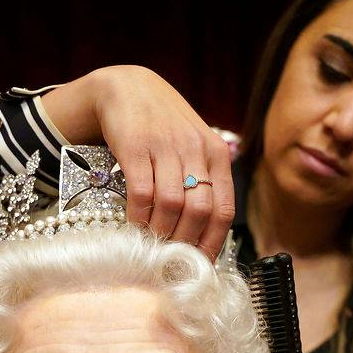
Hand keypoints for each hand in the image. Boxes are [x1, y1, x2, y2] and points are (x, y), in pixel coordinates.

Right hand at [43, 65, 235, 258]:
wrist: (128, 88)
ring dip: (161, 231)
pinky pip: (142, 192)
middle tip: (172, 258)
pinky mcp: (136, 146)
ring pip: (172, 205)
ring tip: (152, 242)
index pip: (224, 209)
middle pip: (199, 211)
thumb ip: (203, 182)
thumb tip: (204, 236)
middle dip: (186, 242)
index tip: (201, 265)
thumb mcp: (193, 147)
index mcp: (216, 154)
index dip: (213, 243)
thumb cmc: (163, 126)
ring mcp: (165, 146)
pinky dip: (139, 216)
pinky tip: (134, 224)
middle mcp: (195, 149)